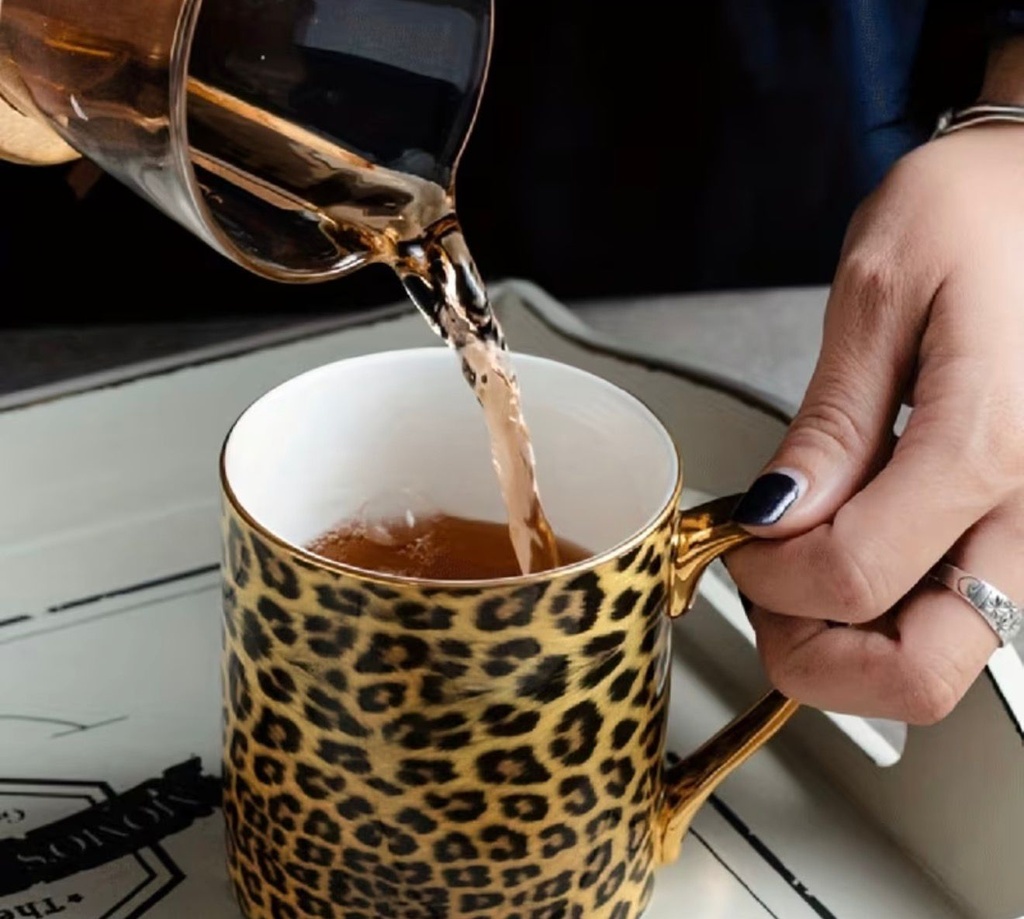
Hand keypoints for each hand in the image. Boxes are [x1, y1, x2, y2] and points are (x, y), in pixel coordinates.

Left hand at [726, 122, 1023, 724]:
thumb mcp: (881, 292)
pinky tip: (853, 547)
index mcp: (990, 444)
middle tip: (768, 586)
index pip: (854, 579)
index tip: (736, 535)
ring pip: (942, 664)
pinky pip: (956, 618)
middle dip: (815, 655)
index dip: (768, 576)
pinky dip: (887, 612)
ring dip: (849, 644)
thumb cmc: (980, 213)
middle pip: (920, 676)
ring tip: (803, 565)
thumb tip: (780, 519)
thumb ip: (833, 422)